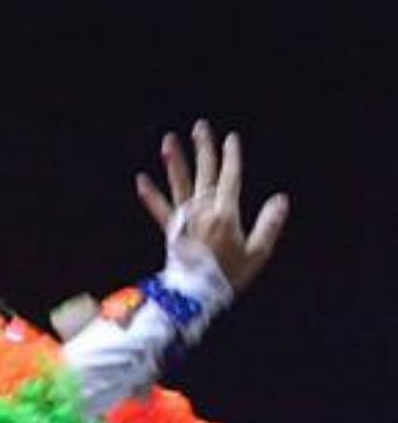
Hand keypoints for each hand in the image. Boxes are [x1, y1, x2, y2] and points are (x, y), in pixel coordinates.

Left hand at [134, 120, 288, 294]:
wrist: (194, 295)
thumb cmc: (228, 276)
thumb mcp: (257, 253)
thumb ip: (269, 225)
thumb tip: (281, 199)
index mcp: (226, 214)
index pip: (230, 178)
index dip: (231, 157)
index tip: (231, 138)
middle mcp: (203, 212)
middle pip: (204, 173)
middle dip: (203, 148)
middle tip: (200, 126)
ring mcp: (184, 220)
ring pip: (179, 185)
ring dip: (174, 162)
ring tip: (168, 141)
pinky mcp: (170, 231)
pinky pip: (159, 210)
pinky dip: (150, 195)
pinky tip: (141, 179)